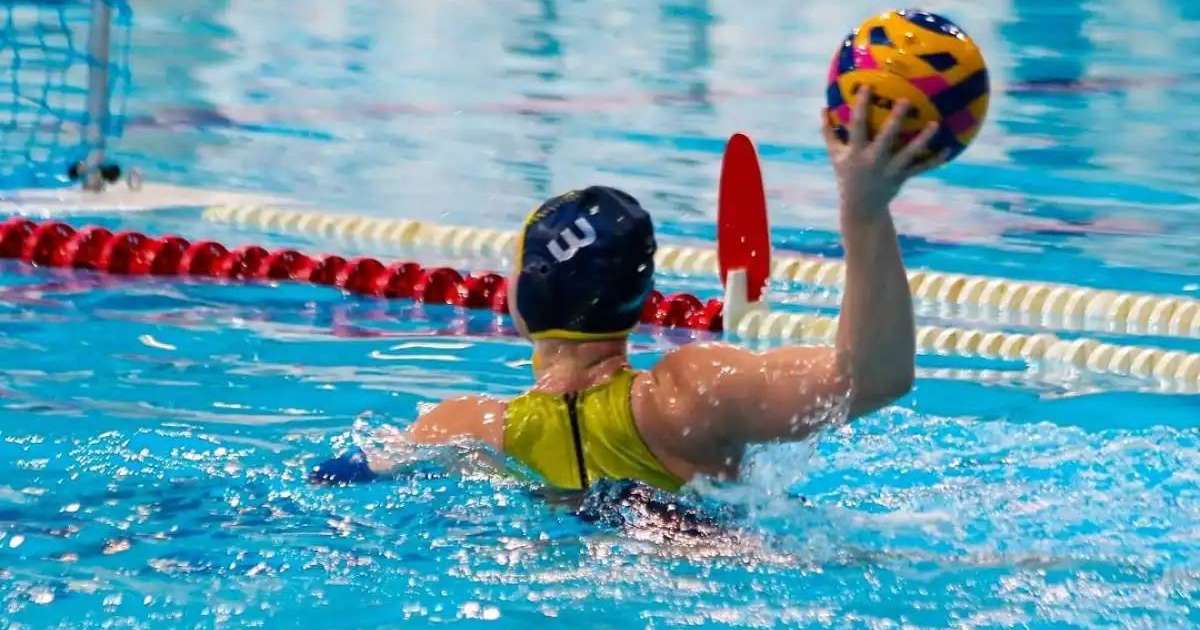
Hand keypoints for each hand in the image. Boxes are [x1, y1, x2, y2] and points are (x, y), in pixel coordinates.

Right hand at [823, 86, 946, 222]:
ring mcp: (889, 170)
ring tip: (935, 124)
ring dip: (922, 139)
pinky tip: (949, 148)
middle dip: (895, 119)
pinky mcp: (901, 178)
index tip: (867, 86)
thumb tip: (823, 107)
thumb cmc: (846, 175)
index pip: (857, 125)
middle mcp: (873, 160)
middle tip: (906, 100)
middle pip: (886, 137)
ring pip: (909, 153)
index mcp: (856, 153)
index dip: (861, 106)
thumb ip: (829, 132)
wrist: (860, 208)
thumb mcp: (835, 155)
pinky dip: (934, 160)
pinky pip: (920, 167)